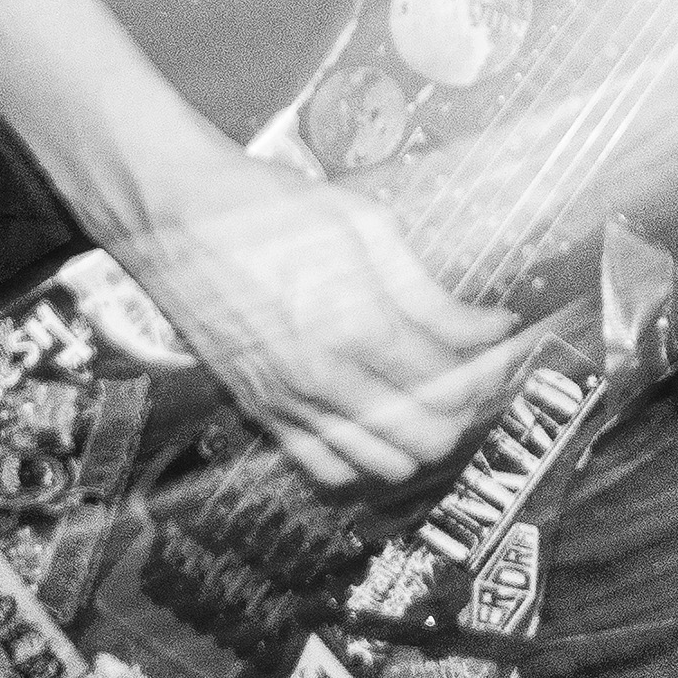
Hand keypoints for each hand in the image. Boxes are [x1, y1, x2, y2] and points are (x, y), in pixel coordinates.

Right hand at [107, 152, 524, 489]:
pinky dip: (364, 455)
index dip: (493, 365)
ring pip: (383, 465)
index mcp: (358, 327)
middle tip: (473, 368)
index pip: (454, 381)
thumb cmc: (268, 208)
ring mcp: (290, 405)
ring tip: (430, 391)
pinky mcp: (260, 414)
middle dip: (465, 408)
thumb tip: (492, 325)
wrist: (175, 218)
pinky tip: (375, 416)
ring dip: (419, 435)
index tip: (502, 341)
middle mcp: (326, 381)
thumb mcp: (365, 228)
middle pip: (428, 438)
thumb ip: (431, 293)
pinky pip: (326, 468)